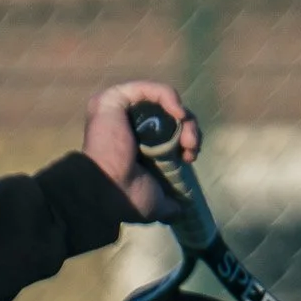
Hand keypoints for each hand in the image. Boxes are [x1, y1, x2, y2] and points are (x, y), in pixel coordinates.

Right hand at [81, 81, 200, 223]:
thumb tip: (179, 211)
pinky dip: (170, 98)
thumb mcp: (155, 203)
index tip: (190, 157)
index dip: (186, 138)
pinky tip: (179, 114)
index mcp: (133, 144)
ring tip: (188, 139)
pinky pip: (150, 90)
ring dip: (184, 118)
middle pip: (168, 114)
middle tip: (192, 148)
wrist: (108, 191)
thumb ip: (168, 203)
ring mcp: (119, 110)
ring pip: (162, 102)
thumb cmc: (125, 198)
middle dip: (188, 129)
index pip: (167, 129)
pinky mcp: (114, 99)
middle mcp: (125, 124)